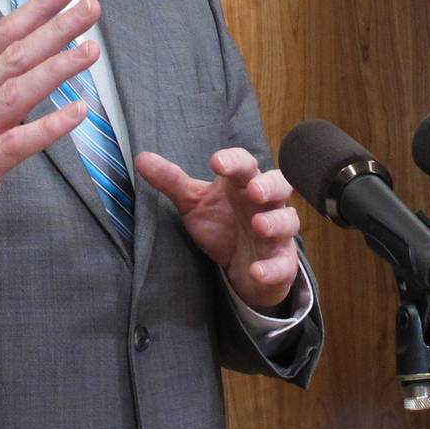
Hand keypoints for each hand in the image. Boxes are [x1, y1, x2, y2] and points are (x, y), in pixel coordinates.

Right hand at [0, 0, 100, 254]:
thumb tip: (26, 67)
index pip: (1, 36)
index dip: (35, 9)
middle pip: (14, 56)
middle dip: (54, 27)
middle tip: (90, 6)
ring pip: (16, 92)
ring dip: (56, 68)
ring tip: (92, 50)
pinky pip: (15, 145)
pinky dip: (48, 126)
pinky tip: (78, 112)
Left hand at [135, 147, 300, 310]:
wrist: (240, 268)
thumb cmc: (222, 225)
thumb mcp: (193, 203)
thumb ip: (171, 181)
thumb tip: (141, 158)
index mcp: (243, 184)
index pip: (245, 164)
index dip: (234, 161)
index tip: (216, 163)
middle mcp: (265, 205)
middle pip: (279, 185)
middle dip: (269, 186)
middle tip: (253, 190)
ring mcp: (277, 234)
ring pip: (288, 221)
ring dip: (275, 222)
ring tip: (258, 226)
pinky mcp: (281, 263)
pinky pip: (283, 265)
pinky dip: (272, 268)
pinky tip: (256, 271)